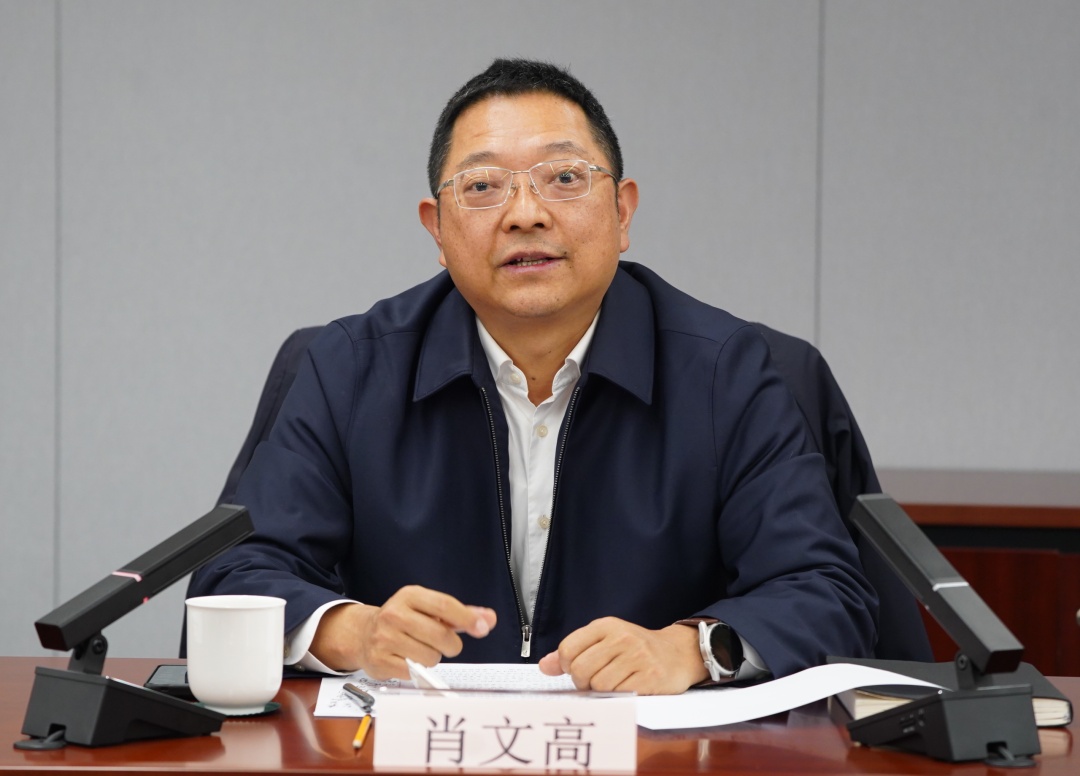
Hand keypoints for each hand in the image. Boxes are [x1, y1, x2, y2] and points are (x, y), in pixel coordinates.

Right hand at [309, 585, 495, 678]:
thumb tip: (488, 619)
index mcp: (410, 596)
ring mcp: (385, 638)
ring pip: (431, 657)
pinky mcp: (380, 661)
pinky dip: (417, 670)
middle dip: (451, 644)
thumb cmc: (403, 621)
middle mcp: (395, 614)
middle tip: (446, 644)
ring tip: (420, 649)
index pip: (445, 606)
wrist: (363, 634)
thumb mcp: (429, 609)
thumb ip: (460, 614)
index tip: (482, 627)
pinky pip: (415, 672)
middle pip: (441, 635)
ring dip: (432, 658)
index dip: (467, 618)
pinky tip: (407, 659)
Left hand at [537, 617, 705, 694]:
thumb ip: (574, 652)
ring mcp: (638, 656)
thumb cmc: (635, 650)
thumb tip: (544, 666)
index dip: (567, 667)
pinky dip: (619, 698)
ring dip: (602, 693)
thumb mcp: (604, 641)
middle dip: (584, 683)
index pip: (568, 649)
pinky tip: (627, 689)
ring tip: (614, 685)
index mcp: (606, 625)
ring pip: (599, 686)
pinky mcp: (651, 677)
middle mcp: (622, 637)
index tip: (578, 670)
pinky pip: (620, 695)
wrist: (678, 653)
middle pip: (581, 670)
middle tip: (595, 683)